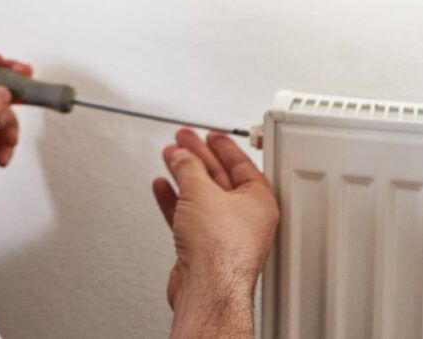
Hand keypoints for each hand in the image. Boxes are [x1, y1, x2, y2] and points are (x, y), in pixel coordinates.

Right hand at [153, 129, 278, 337]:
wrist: (206, 287)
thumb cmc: (220, 250)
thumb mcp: (202, 192)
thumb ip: (189, 168)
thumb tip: (182, 155)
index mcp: (258, 202)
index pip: (242, 164)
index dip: (223, 147)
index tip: (211, 135)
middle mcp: (244, 218)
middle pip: (219, 178)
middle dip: (198, 157)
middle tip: (184, 140)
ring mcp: (223, 233)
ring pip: (201, 196)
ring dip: (183, 175)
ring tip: (169, 157)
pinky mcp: (202, 247)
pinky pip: (188, 215)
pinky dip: (174, 200)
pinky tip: (164, 187)